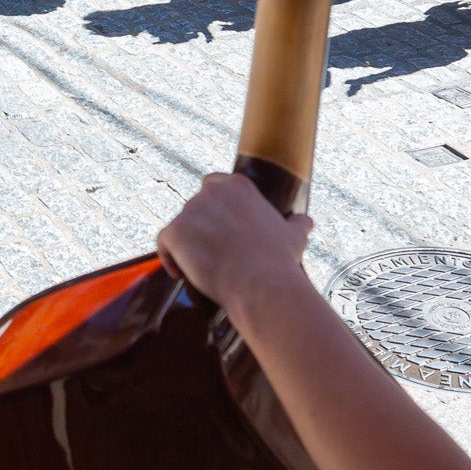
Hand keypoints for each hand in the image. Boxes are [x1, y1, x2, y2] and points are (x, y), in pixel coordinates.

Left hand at [157, 173, 314, 323]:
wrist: (260, 283)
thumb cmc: (278, 259)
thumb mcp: (294, 236)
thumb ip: (297, 224)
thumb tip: (307, 221)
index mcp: (237, 186)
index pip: (215, 186)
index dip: (215, 209)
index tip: (221, 230)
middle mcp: (211, 192)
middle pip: (195, 207)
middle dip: (200, 228)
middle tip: (213, 253)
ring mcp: (190, 211)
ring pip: (180, 226)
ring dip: (186, 244)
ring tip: (201, 267)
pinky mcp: (174, 231)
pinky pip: (163, 242)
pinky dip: (169, 258)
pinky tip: (181, 273)